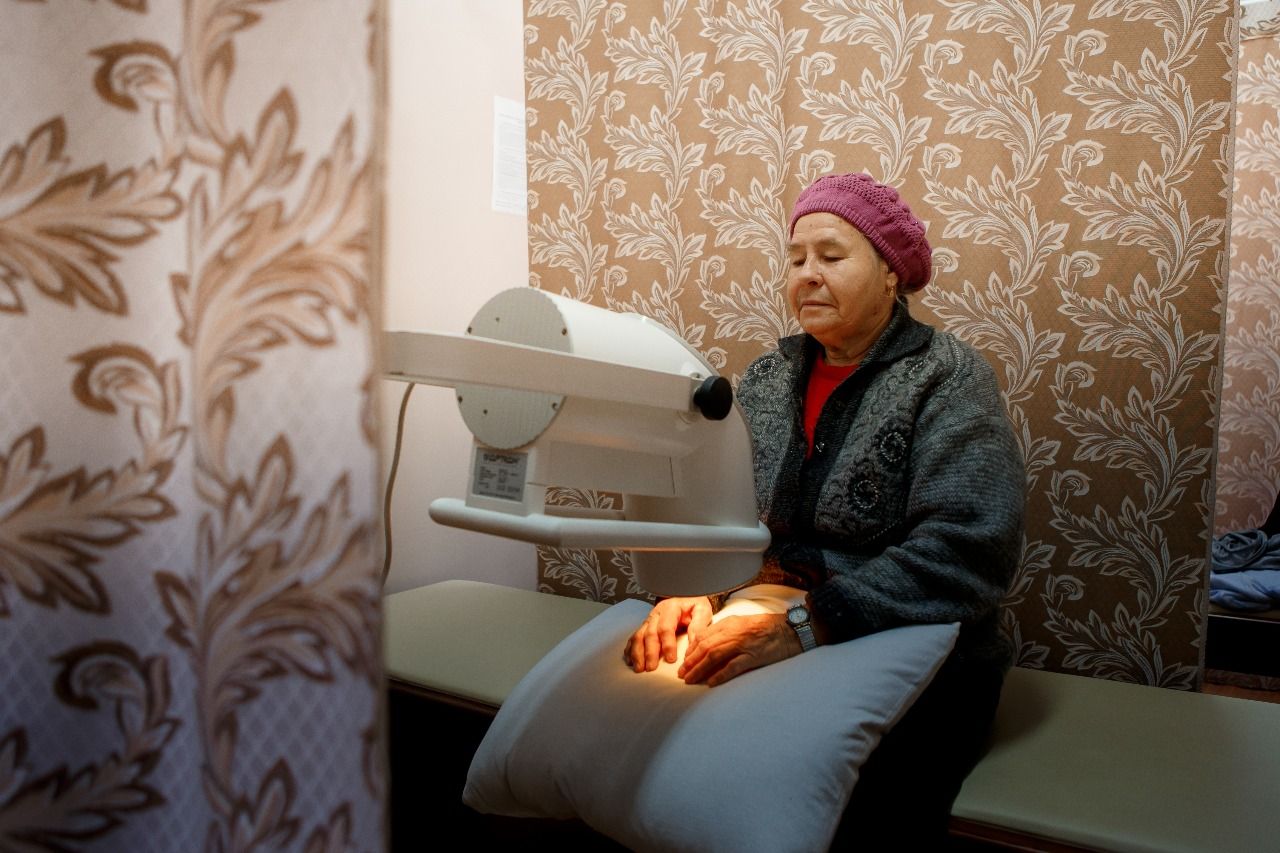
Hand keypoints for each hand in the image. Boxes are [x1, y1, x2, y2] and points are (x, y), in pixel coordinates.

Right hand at [625, 596, 711, 672]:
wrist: (686, 597)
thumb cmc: (694, 605)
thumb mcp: (702, 611)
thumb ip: (699, 626)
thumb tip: (694, 643)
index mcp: (671, 608)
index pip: (666, 627)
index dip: (667, 644)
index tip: (671, 659)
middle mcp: (656, 613)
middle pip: (649, 633)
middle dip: (649, 652)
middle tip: (651, 668)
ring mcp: (648, 620)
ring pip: (638, 636)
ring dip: (637, 653)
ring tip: (639, 668)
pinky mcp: (644, 626)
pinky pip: (633, 637)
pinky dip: (630, 649)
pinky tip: (630, 661)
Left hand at [677, 613, 800, 686]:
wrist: (791, 630)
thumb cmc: (768, 628)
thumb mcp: (743, 623)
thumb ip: (726, 631)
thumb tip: (708, 643)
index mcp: (730, 623)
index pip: (703, 636)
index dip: (691, 649)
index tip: (685, 660)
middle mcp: (733, 632)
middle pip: (705, 647)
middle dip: (691, 661)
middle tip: (681, 674)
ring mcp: (743, 645)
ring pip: (714, 656)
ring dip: (699, 669)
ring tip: (690, 679)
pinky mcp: (754, 657)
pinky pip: (733, 667)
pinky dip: (720, 675)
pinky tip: (711, 683)